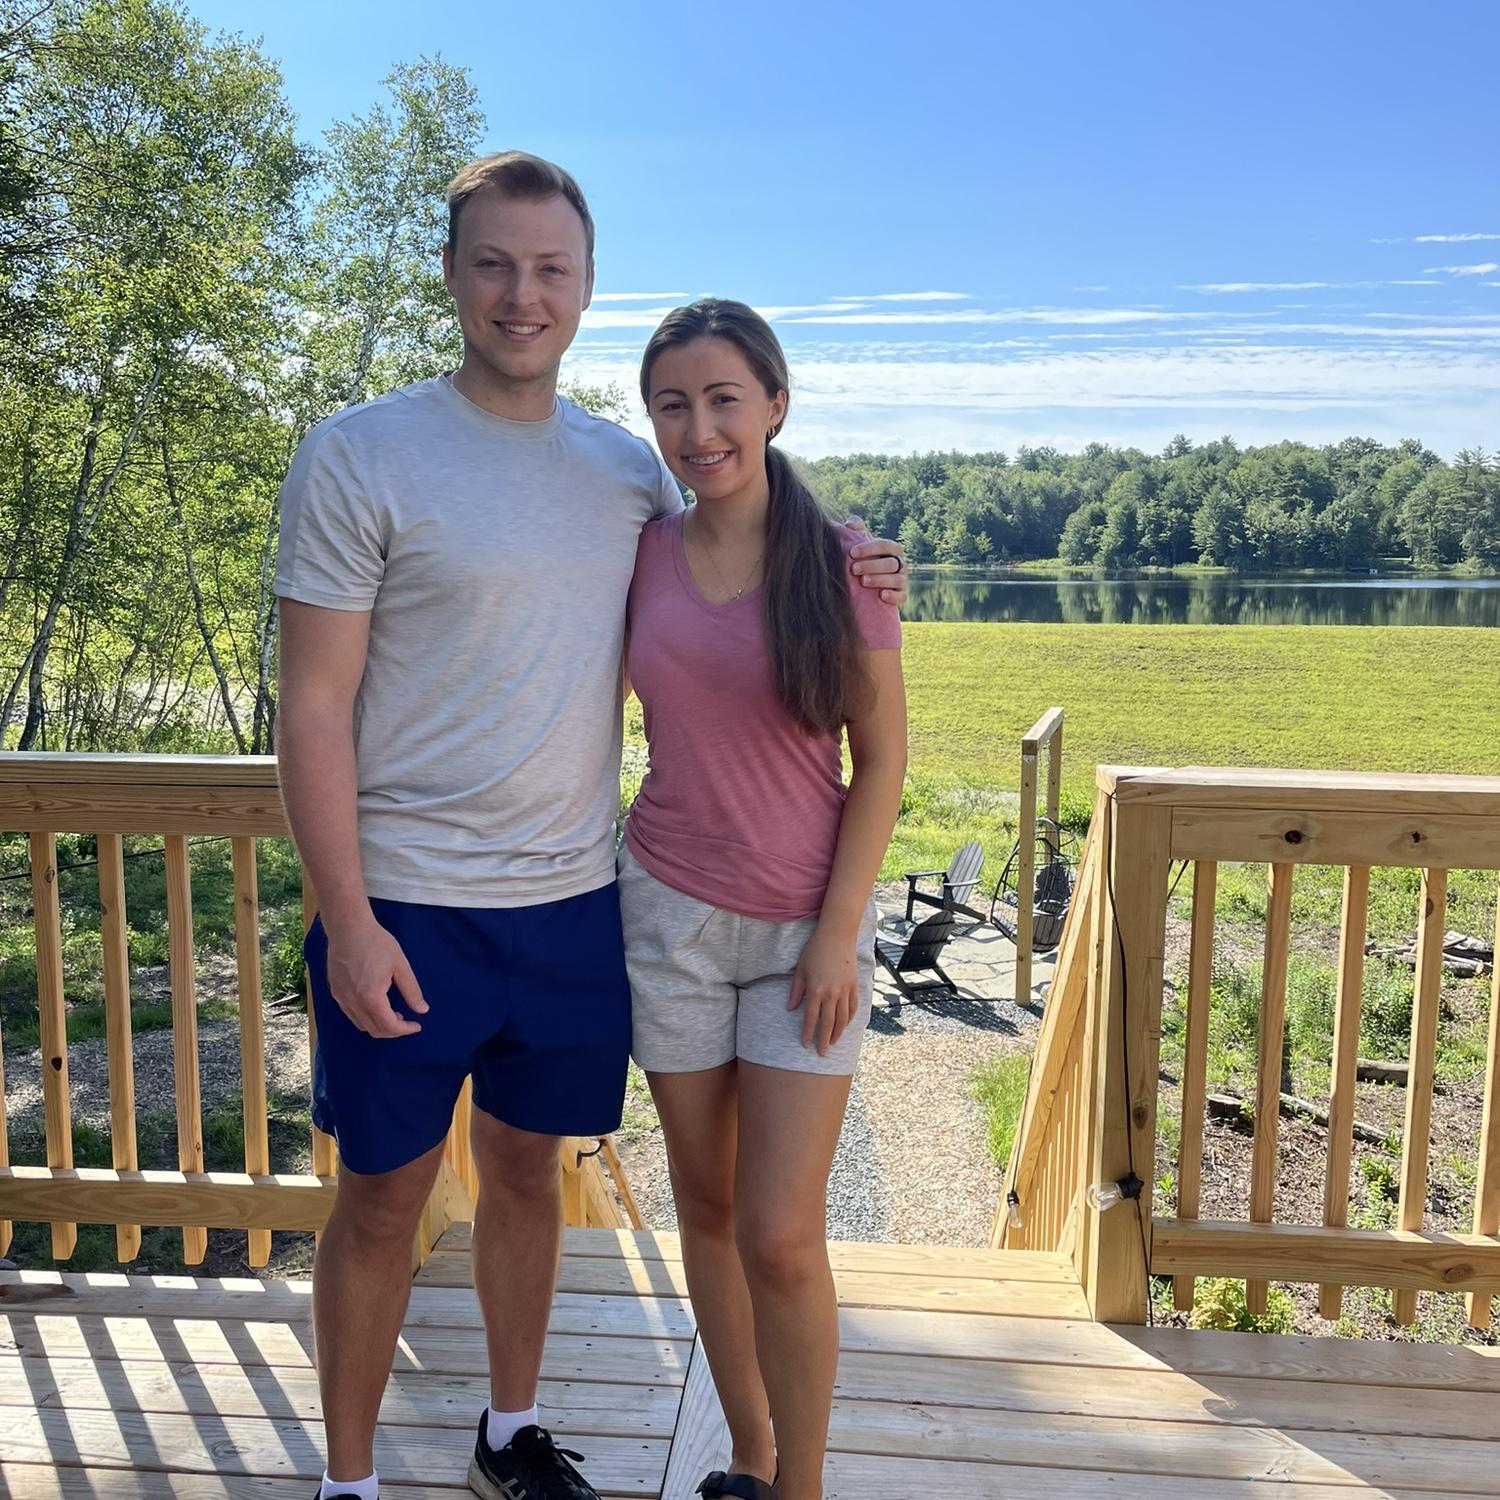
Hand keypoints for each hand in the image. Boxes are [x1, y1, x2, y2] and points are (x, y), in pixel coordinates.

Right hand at [323, 915, 428, 1037]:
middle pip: (374, 1030)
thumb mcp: (400, 965)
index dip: (404, 1030)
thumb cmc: (375, 942)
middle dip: (393, 1030)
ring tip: (393, 1012)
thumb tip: (422, 1009)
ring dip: (378, 1025)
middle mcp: (352, 1002)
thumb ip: (411, 990)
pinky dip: (366, 1017)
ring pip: (361, 1025)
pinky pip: (351, 1014)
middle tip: (406, 1020)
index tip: (416, 1025)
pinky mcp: (335, 992)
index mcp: (370, 997)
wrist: (348, 927)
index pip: (388, 1026)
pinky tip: (376, 1004)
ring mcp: (341, 998)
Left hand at [788, 923, 861, 1055]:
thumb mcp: (800, 969)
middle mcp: (831, 993)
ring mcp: (845, 990)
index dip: (808, 1033)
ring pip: (843, 1019)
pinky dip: (849, 1019)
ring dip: (838, 1033)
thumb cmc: (815, 950)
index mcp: (815, 990)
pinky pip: (853, 1008)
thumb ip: (796, 991)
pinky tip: (845, 1026)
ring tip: (833, 1043)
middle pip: (828, 1023)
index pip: (811, 1018)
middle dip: (824, 1040)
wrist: (837, 935)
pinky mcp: (855, 986)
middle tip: (822, 1053)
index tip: (806, 1044)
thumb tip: (791, 1008)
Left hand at [844, 514, 907, 606]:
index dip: (870, 548)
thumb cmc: (864, 559)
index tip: (852, 553)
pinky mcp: (902, 595)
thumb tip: (849, 524)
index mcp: (893, 549)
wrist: (868, 586)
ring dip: (880, 579)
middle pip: (891, 563)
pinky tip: (881, 595)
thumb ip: (856, 530)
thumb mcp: (860, 544)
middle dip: (872, 565)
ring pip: (897, 579)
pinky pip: (902, 596)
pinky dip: (893, 596)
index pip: (885, 545)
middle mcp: (900, 563)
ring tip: (863, 581)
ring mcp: (902, 580)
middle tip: (854, 569)